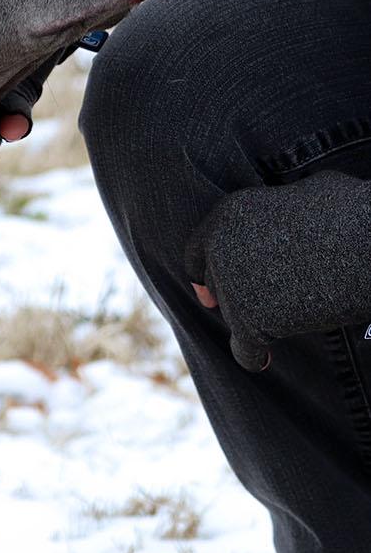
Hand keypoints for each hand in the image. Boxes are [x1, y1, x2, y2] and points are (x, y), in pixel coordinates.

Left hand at [185, 171, 370, 371]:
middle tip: (262, 305)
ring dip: (257, 318)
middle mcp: (219, 247)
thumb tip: (294, 205)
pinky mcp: (250, 319)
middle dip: (234, 295)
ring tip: (296, 309)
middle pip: (215, 283)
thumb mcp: (310, 192)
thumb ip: (284, 207)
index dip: (203, 273)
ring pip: (234, 314)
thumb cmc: (354, 214)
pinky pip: (243, 348)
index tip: (207, 293)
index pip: (198, 251)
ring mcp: (232, 284)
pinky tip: (262, 361)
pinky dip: (252, 355)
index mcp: (228, 214)